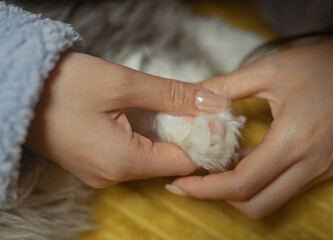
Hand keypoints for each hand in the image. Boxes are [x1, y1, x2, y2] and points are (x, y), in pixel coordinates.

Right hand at [25, 52, 227, 187]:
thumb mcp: (121, 83)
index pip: (183, 162)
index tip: (215, 115)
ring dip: (166, 132)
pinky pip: (131, 153)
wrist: (12, 85)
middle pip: (167, 160)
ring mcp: (101, 171)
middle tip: (199, 105)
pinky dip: (146, 134)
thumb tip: (215, 103)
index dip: (203, 139)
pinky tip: (150, 113)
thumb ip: (172, 95)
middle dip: (186, 133)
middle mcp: (112, 176)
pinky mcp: (94, 161)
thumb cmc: (61, 84)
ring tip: (177, 105)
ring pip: (150, 156)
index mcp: (121, 162)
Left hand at [168, 27, 332, 218]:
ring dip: (244, 188)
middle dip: (222, 198)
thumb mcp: (269, 69)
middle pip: (257, 206)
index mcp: (295, 141)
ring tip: (225, 160)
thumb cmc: (321, 63)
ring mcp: (323, 170)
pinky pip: (288, 186)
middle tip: (200, 176)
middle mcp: (312, 165)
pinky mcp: (329, 168)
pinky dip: (264, 179)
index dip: (206, 189)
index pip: (242, 184)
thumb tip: (193, 102)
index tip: (181, 184)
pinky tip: (252, 154)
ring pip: (273, 199)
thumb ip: (226, 88)